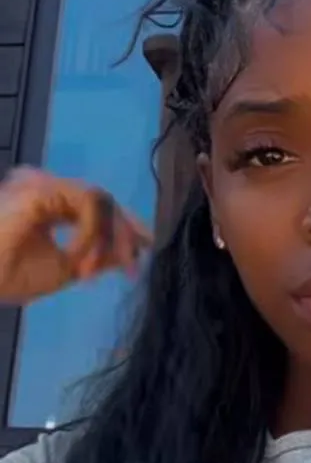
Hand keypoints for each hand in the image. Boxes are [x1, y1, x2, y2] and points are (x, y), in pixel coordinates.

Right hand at [0, 167, 152, 305]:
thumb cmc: (10, 276)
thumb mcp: (67, 269)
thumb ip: (98, 256)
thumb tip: (129, 251)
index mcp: (49, 205)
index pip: (96, 208)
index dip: (123, 227)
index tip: (146, 249)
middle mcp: (48, 190)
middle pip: (103, 201)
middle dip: (124, 233)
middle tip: (134, 264)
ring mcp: (45, 186)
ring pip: (100, 201)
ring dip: (108, 237)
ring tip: (94, 270)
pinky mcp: (43, 190)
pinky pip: (87, 205)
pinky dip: (90, 233)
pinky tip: (77, 258)